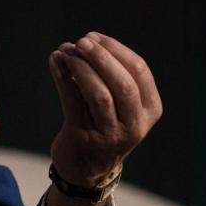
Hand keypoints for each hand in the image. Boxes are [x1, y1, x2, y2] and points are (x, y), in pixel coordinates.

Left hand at [45, 31, 161, 205]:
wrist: (87, 168)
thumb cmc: (105, 123)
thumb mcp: (122, 104)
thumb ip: (113, 74)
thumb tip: (88, 41)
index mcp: (151, 110)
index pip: (140, 72)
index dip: (116, 50)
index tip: (95, 36)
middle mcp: (135, 125)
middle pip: (122, 84)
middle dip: (101, 57)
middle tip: (81, 41)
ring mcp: (110, 135)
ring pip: (98, 94)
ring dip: (80, 67)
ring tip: (65, 50)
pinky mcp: (84, 139)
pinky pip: (72, 102)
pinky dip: (62, 77)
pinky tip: (54, 61)